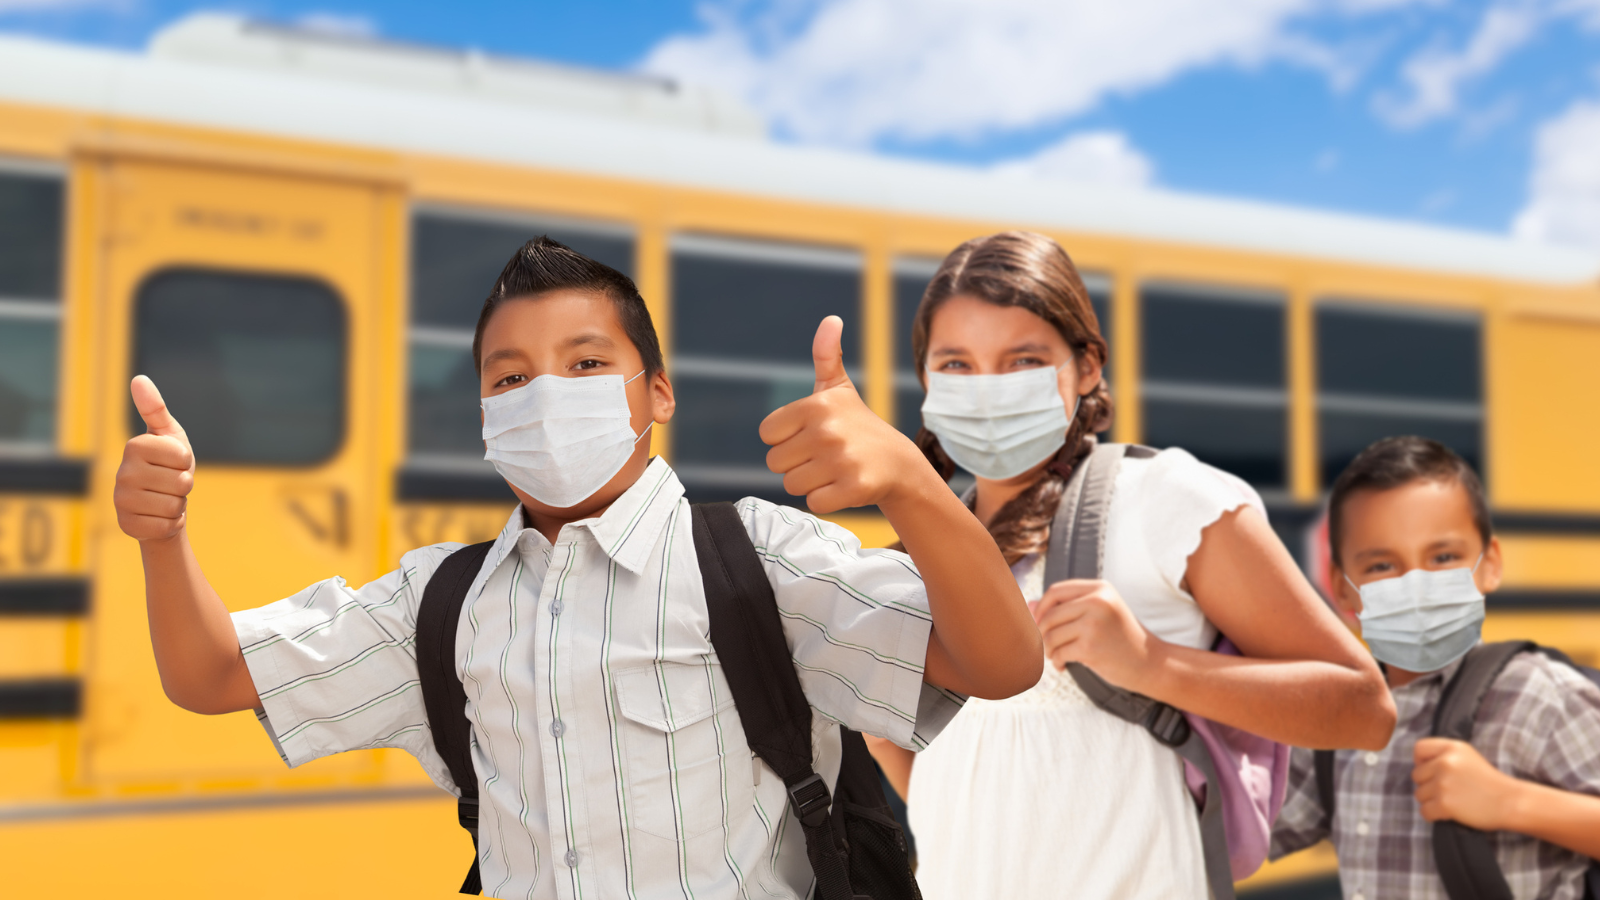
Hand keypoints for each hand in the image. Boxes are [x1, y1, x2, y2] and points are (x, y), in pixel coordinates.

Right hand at [115, 376, 195, 542]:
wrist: (159, 504)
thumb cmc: (168, 465)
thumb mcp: (168, 435)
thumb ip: (155, 408)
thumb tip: (139, 379)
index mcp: (134, 446)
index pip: (182, 457)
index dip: (186, 462)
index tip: (174, 462)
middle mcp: (122, 473)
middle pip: (182, 483)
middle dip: (184, 485)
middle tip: (169, 483)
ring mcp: (121, 501)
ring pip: (175, 505)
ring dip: (178, 504)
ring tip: (165, 498)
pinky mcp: (127, 525)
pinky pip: (167, 526)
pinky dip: (171, 523)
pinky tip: (159, 516)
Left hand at [760, 316, 926, 514]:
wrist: (898, 463)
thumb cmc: (858, 425)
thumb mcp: (839, 388)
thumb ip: (826, 355)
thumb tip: (830, 319)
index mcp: (816, 406)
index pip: (767, 434)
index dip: (785, 439)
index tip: (809, 436)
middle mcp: (827, 431)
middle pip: (775, 462)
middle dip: (795, 464)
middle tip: (823, 456)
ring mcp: (841, 460)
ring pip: (791, 485)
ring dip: (810, 483)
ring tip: (833, 471)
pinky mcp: (853, 488)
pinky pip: (814, 503)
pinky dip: (826, 500)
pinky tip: (843, 486)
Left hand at [1033, 579, 1163, 692]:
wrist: (1150, 663)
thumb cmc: (1120, 638)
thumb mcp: (1098, 614)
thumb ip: (1066, 607)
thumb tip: (1028, 604)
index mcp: (1100, 589)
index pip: (1055, 591)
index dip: (1041, 608)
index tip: (1040, 624)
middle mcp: (1098, 601)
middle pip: (1049, 614)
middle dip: (1043, 633)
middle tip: (1050, 647)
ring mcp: (1094, 623)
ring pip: (1050, 635)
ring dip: (1049, 650)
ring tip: (1057, 656)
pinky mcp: (1091, 646)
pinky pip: (1058, 652)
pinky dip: (1056, 662)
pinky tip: (1064, 666)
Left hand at [1413, 737, 1522, 830]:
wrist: (1511, 802)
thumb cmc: (1489, 782)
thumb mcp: (1467, 756)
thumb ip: (1443, 755)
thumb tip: (1417, 764)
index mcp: (1451, 747)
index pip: (1419, 749)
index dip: (1421, 762)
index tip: (1432, 771)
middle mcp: (1445, 762)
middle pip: (1416, 775)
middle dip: (1428, 785)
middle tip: (1449, 790)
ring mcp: (1443, 783)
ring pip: (1419, 794)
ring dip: (1431, 801)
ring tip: (1453, 801)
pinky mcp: (1444, 804)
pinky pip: (1424, 811)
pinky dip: (1433, 815)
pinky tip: (1449, 813)